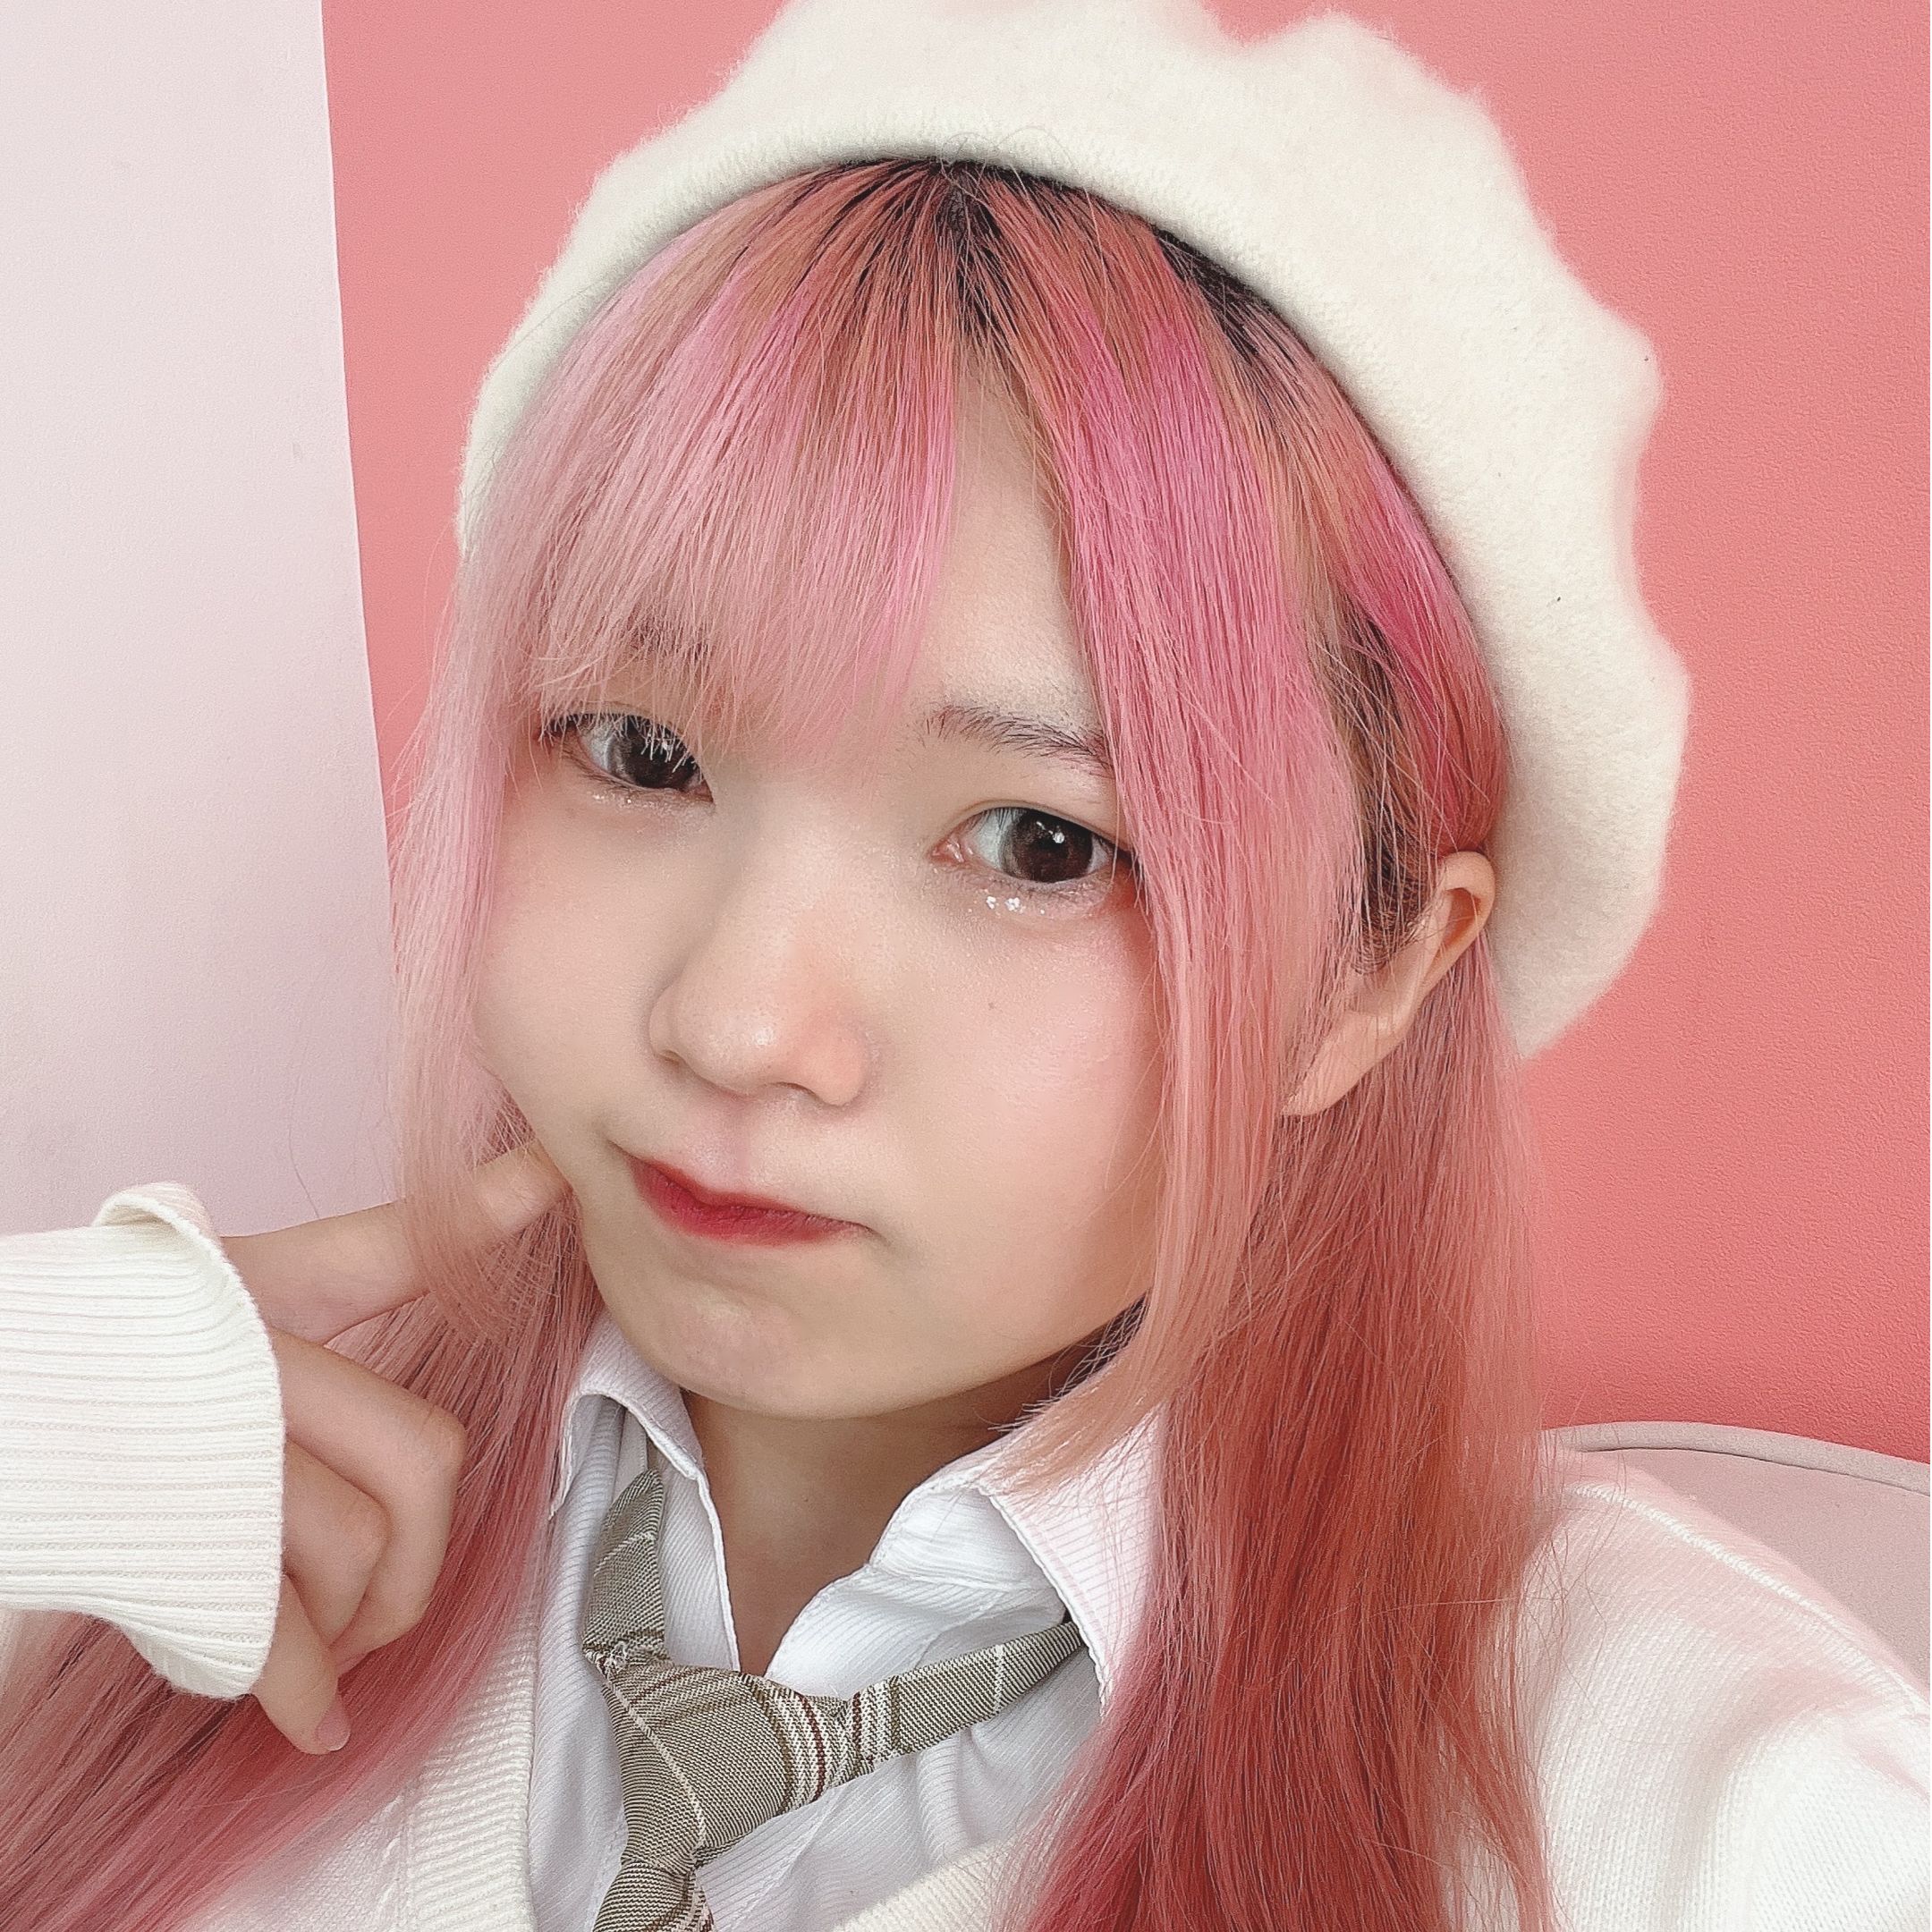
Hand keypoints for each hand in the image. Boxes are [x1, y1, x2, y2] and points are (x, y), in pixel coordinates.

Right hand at [216, 1140, 569, 1755]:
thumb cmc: (89, 1375)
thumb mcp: (205, 1306)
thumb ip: (336, 1296)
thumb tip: (477, 1254)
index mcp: (255, 1289)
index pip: (391, 1248)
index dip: (485, 1207)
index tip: (556, 1172)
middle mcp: (246, 1358)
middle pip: (419, 1457)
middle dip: (419, 1554)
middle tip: (387, 1601)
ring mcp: (213, 1444)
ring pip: (356, 1544)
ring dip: (354, 1621)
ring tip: (325, 1641)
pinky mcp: (172, 1539)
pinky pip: (273, 1630)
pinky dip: (304, 1692)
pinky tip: (317, 1716)